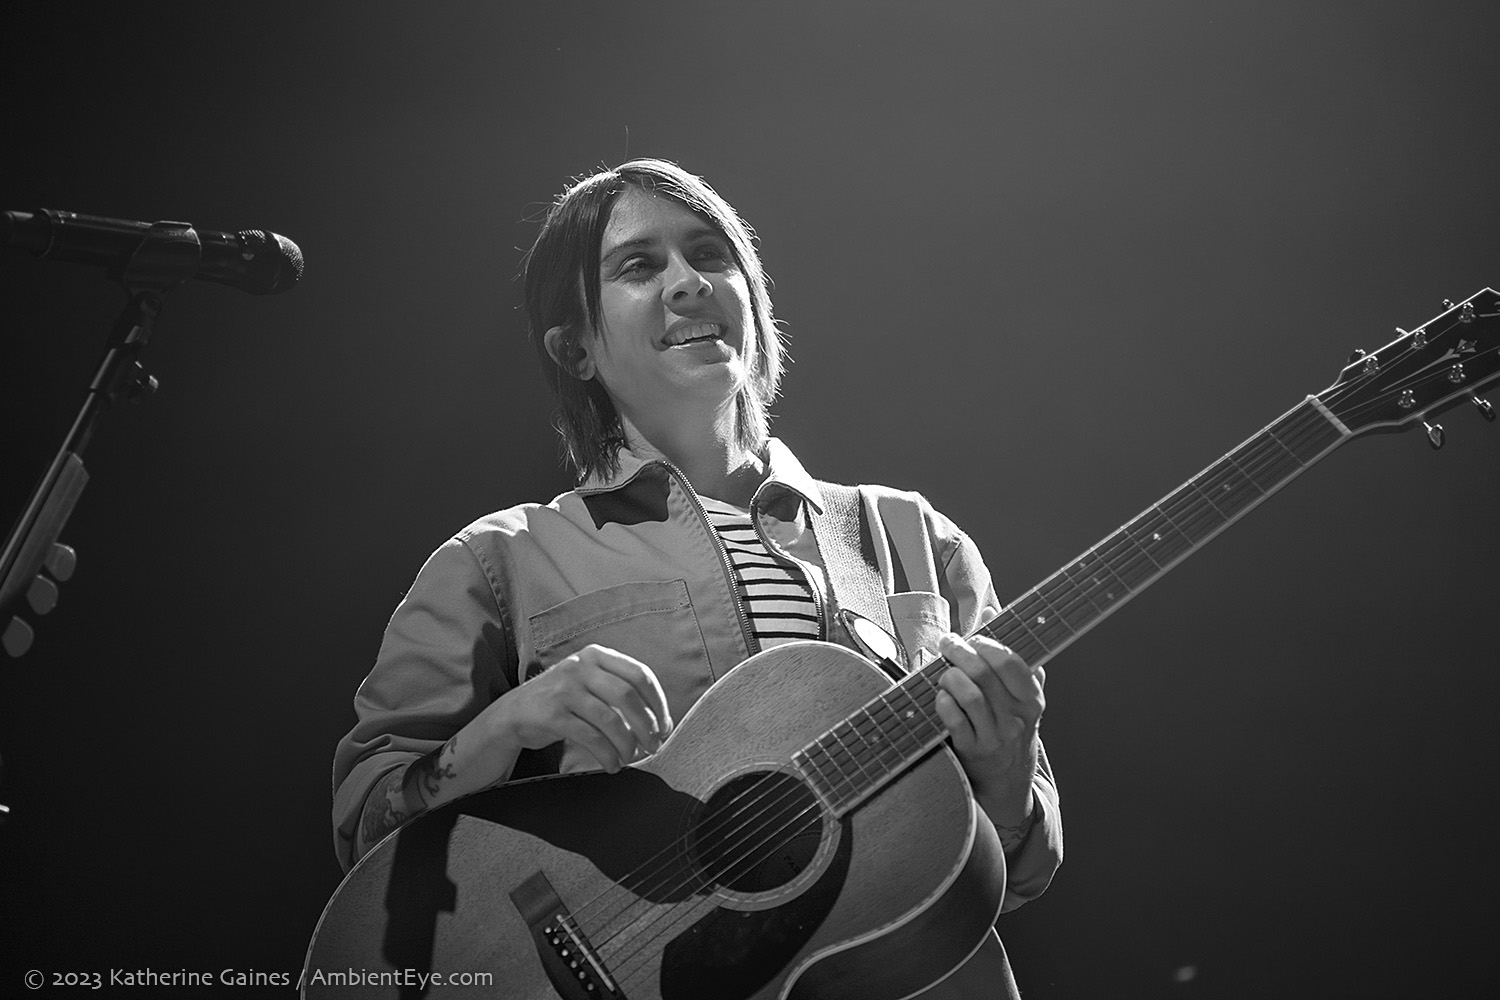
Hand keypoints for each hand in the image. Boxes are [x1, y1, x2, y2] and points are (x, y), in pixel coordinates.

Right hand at [488, 644, 673, 773]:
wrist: (514, 713)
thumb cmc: (562, 701)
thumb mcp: (588, 682)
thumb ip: (619, 691)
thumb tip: (660, 722)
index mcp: (596, 655)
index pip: (639, 674)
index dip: (658, 702)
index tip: (665, 725)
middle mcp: (580, 667)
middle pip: (628, 696)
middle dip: (647, 725)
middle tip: (654, 746)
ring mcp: (564, 689)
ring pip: (610, 720)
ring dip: (627, 744)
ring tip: (631, 758)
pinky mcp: (552, 714)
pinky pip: (590, 737)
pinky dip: (606, 755)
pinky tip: (612, 765)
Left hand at [933, 633, 1044, 822]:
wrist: (1007, 777)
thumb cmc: (1009, 722)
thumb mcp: (1018, 691)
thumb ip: (1006, 651)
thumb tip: (992, 610)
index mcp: (1032, 698)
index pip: (1012, 663)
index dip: (987, 644)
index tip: (972, 637)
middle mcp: (1017, 717)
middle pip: (984, 674)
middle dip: (959, 652)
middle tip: (947, 644)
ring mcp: (996, 736)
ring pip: (969, 695)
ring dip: (949, 677)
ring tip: (944, 673)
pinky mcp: (974, 751)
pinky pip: (955, 721)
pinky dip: (943, 703)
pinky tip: (940, 697)